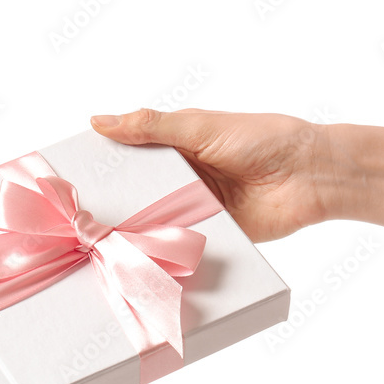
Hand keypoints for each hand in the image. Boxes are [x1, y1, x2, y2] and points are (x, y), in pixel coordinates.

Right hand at [90, 108, 337, 242]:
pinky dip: (172, 253)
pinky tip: (146, 262)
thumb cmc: (262, 140)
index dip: (108, 168)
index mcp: (179, 148)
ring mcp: (200, 209)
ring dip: (144, 233)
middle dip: (120, 207)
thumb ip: (151, 127)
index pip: (133, 159)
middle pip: (144, 195)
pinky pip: (187, 246)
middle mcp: (186, 179)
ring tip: (105, 247)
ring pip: (162, 223)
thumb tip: (101, 121)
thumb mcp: (200, 128)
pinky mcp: (216, 236)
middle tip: (82, 223)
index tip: (75, 180)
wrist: (308, 177)